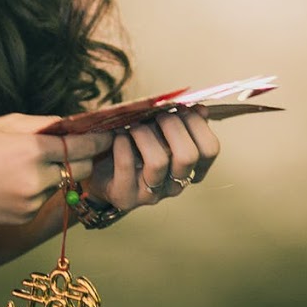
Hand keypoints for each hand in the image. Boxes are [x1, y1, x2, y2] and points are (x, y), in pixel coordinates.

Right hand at [0, 113, 110, 225]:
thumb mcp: (2, 124)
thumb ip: (40, 124)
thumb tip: (69, 123)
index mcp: (31, 150)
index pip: (80, 145)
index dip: (98, 140)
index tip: (109, 135)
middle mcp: (36, 179)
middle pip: (80, 169)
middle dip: (81, 157)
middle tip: (77, 146)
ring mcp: (31, 203)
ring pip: (61, 185)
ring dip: (56, 173)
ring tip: (27, 163)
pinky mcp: (24, 218)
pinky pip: (43, 200)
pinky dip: (38, 189)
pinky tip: (12, 181)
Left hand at [83, 108, 218, 214]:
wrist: (98, 168)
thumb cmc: (131, 144)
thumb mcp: (157, 129)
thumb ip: (181, 120)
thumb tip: (201, 109)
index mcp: (189, 167)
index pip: (209, 148)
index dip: (197, 123)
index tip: (179, 109)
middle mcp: (175, 183)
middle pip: (188, 155)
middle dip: (171, 125)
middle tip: (155, 115)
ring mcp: (152, 194)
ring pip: (158, 162)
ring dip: (144, 135)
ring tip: (132, 126)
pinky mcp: (126, 197)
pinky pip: (127, 166)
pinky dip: (122, 144)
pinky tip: (118, 137)